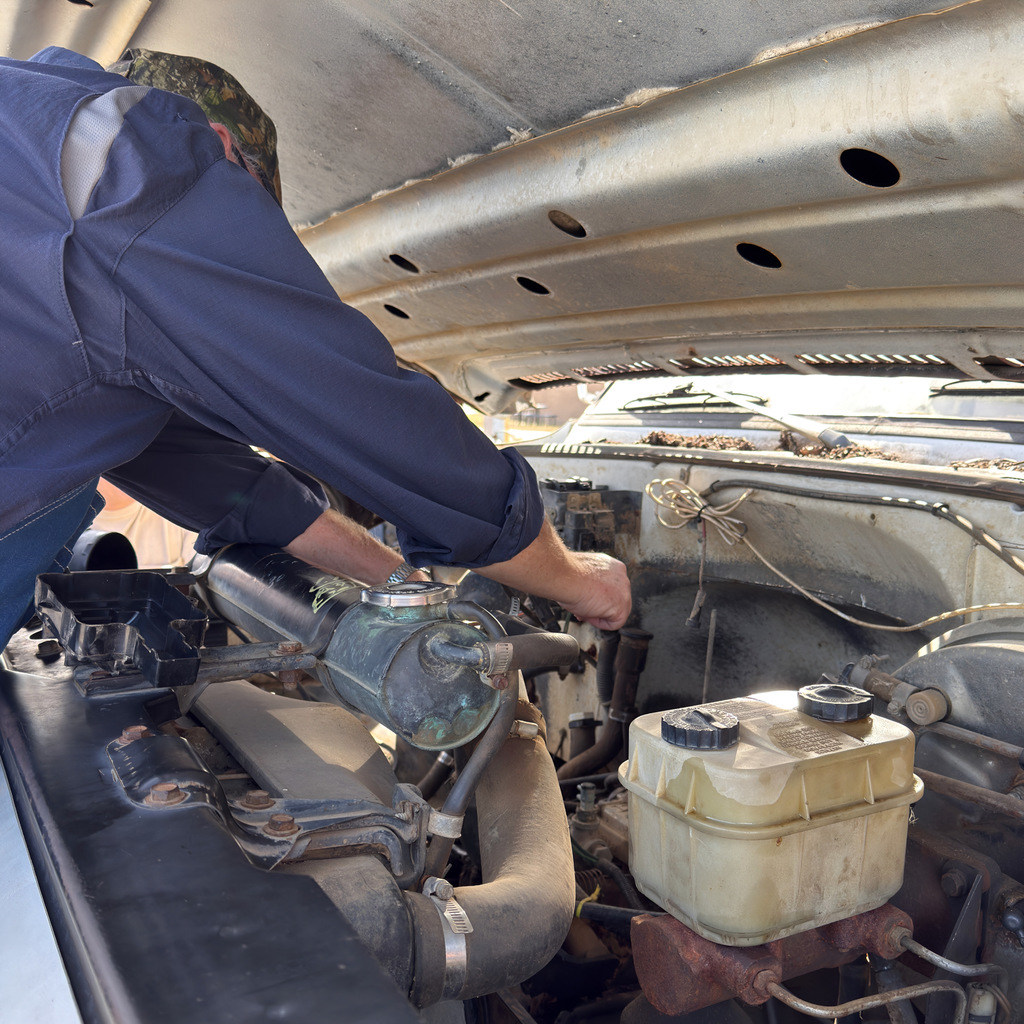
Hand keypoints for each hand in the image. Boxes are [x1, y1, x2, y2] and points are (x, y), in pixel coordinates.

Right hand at [475, 521, 631, 630]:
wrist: (563, 575)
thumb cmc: (563, 571)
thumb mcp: (574, 570)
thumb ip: (580, 577)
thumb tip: (569, 581)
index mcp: (610, 565)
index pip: (608, 587)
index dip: (594, 597)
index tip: (581, 599)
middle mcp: (620, 575)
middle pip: (612, 600)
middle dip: (595, 606)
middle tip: (579, 606)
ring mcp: (623, 590)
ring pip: (613, 612)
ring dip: (596, 614)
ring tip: (580, 608)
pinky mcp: (621, 606)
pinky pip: (614, 623)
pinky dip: (599, 623)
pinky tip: (586, 613)